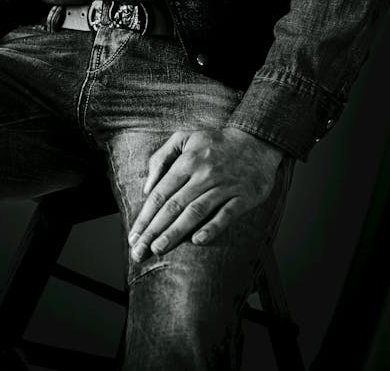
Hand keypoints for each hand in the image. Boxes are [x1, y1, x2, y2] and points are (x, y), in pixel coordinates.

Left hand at [128, 127, 283, 261]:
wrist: (256, 141)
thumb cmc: (214, 143)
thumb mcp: (184, 138)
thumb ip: (161, 158)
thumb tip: (147, 187)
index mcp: (187, 161)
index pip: (160, 193)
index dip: (145, 216)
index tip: (133, 236)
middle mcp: (203, 174)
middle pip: (173, 206)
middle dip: (154, 230)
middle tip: (139, 251)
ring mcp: (224, 186)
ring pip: (195, 212)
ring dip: (175, 232)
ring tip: (158, 248)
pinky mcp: (243, 197)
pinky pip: (226, 215)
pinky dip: (211, 228)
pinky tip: (197, 242)